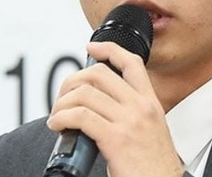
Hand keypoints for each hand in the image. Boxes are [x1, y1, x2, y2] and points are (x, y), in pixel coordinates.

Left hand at [47, 41, 183, 176]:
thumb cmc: (154, 169)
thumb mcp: (151, 132)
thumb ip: (132, 114)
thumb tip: (99, 107)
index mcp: (152, 103)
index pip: (132, 63)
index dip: (109, 49)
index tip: (91, 47)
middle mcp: (141, 107)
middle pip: (99, 74)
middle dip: (72, 81)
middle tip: (63, 98)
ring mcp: (129, 122)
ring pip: (85, 93)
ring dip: (62, 103)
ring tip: (57, 116)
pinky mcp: (116, 139)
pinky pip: (80, 116)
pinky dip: (61, 118)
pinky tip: (58, 126)